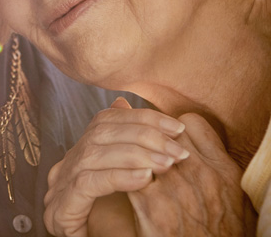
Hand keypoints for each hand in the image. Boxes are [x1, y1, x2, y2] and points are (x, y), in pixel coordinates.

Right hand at [44, 98, 188, 236]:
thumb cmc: (123, 229)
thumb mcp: (135, 186)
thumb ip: (138, 154)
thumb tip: (141, 114)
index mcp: (81, 155)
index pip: (106, 120)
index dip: (140, 117)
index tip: (176, 127)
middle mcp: (67, 165)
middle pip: (100, 132)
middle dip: (143, 134)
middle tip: (178, 147)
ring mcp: (60, 187)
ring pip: (94, 154)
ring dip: (136, 154)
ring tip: (168, 162)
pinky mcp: (60, 209)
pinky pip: (88, 183)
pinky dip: (118, 177)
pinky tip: (145, 178)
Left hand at [129, 113, 256, 236]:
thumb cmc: (216, 228)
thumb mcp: (227, 191)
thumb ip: (209, 155)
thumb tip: (181, 126)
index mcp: (223, 168)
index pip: (190, 122)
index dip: (173, 127)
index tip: (166, 137)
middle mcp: (202, 174)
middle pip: (163, 133)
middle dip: (149, 137)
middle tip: (142, 146)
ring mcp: (176, 188)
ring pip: (143, 149)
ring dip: (133, 152)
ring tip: (128, 159)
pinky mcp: (152, 206)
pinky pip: (128, 173)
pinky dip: (122, 172)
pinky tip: (121, 177)